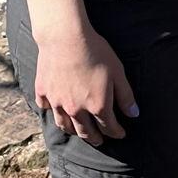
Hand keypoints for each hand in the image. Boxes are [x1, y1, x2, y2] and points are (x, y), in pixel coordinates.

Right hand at [33, 28, 137, 143]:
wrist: (64, 36)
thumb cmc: (95, 51)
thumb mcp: (117, 72)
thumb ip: (125, 96)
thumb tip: (134, 114)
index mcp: (97, 106)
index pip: (109, 127)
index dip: (117, 133)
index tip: (120, 134)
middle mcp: (76, 109)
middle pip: (85, 132)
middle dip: (95, 138)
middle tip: (99, 140)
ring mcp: (57, 102)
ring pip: (64, 125)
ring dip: (73, 131)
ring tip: (78, 131)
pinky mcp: (43, 91)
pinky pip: (46, 108)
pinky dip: (51, 111)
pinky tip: (55, 110)